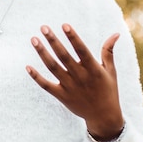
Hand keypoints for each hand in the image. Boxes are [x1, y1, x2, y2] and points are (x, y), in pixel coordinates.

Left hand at [25, 24, 124, 140]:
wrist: (104, 116)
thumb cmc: (108, 90)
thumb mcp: (110, 71)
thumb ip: (108, 52)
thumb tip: (115, 34)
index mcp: (93, 69)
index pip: (82, 50)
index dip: (73, 38)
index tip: (64, 25)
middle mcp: (80, 77)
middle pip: (64, 56)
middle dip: (53, 41)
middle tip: (43, 27)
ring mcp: (70, 87)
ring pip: (53, 67)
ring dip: (42, 53)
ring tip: (34, 39)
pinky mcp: (61, 96)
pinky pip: (46, 85)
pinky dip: (36, 77)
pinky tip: (27, 66)